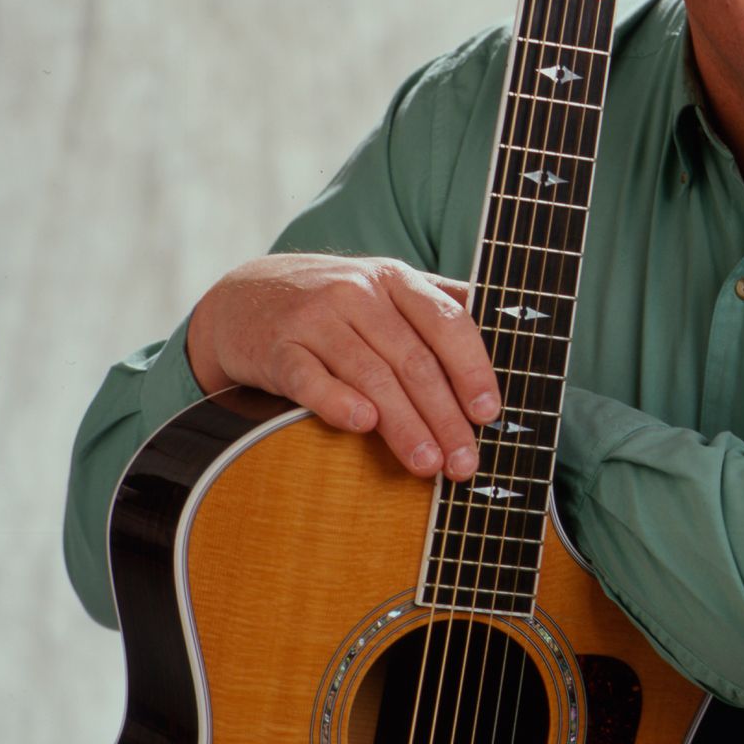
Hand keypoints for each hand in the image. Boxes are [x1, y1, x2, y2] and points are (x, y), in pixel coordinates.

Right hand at [186, 253, 499, 480]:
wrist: (244, 295)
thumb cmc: (332, 301)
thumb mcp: (385, 286)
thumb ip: (435, 303)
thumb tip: (498, 322)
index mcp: (396, 279)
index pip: (447, 322)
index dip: (472, 369)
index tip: (489, 413)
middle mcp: (359, 293)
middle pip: (413, 359)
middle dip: (445, 415)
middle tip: (465, 461)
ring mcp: (317, 319)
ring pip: (371, 376)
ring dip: (405, 425)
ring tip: (428, 465)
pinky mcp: (277, 348)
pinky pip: (310, 378)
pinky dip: (337, 401)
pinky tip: (363, 426)